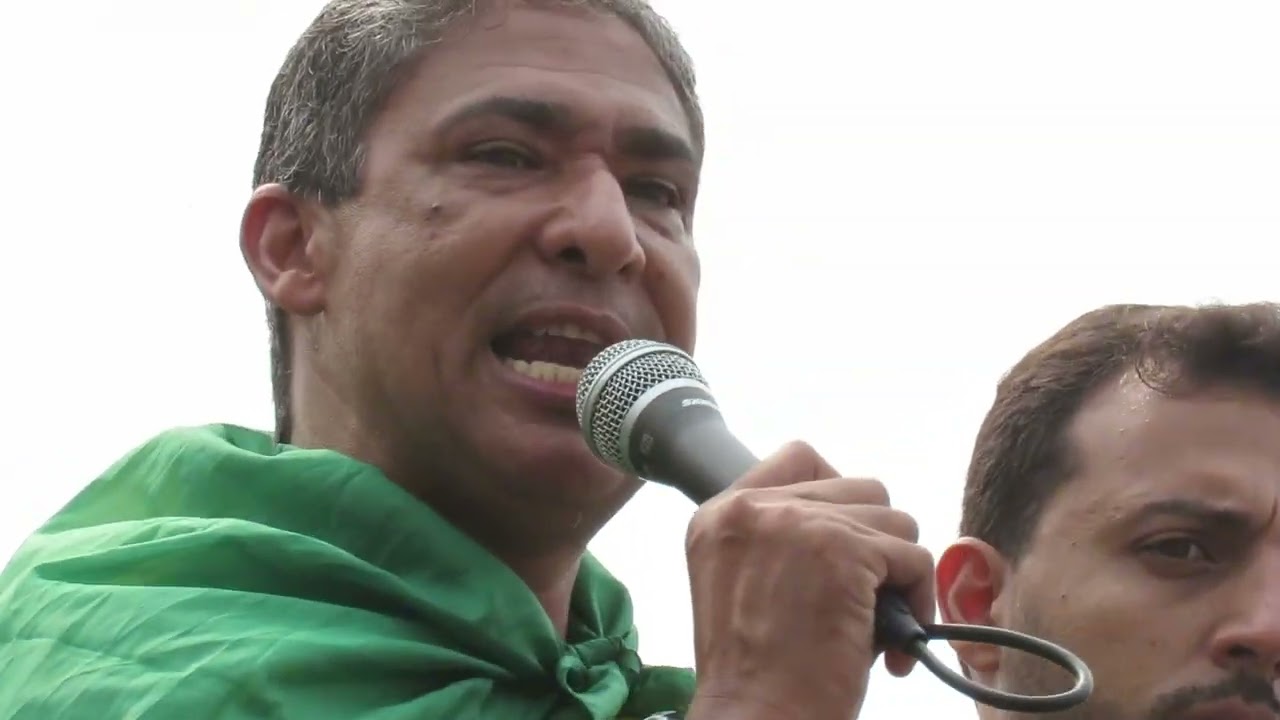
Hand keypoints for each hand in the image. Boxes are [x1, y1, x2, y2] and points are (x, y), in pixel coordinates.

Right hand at [683, 441, 935, 719]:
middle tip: (863, 599)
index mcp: (719, 515)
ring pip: (894, 520)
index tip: (844, 542)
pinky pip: (914, 559)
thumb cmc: (754, 674)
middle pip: (858, 487)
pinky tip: (891, 647)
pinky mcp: (844, 550)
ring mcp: (799, 524)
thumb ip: (776, 540)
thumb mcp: (737, 583)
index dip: (836, 494)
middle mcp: (753, 508)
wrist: (755, 718)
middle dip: (873, 544)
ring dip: (896, 574)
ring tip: (875, 627)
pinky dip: (918, 603)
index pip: (798, 457)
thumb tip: (854, 521)